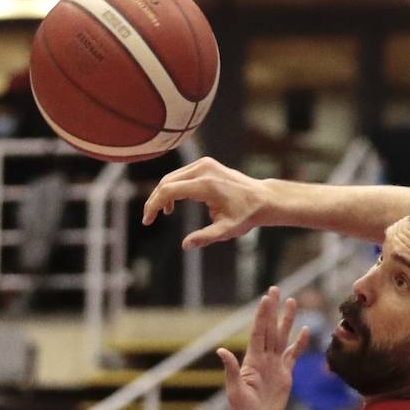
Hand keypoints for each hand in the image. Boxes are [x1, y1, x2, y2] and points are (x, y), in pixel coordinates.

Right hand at [142, 156, 269, 249]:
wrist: (262, 198)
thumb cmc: (245, 215)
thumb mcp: (226, 230)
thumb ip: (205, 238)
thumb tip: (185, 245)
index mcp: (206, 184)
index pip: (169, 190)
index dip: (154, 204)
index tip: (147, 220)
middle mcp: (203, 169)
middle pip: (166, 182)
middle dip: (154, 200)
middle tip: (149, 219)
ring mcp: (204, 164)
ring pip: (172, 177)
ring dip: (163, 194)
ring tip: (163, 214)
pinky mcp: (205, 164)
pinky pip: (181, 175)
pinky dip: (172, 188)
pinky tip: (173, 204)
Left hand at [219, 286, 308, 409]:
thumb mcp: (235, 392)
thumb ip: (230, 371)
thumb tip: (221, 350)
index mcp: (252, 361)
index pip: (259, 332)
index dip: (263, 315)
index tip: (267, 298)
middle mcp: (264, 360)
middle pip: (271, 329)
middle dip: (274, 309)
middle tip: (276, 289)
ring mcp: (275, 367)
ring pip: (282, 337)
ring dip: (286, 320)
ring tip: (292, 302)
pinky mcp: (285, 377)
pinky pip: (293, 355)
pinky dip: (299, 343)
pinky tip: (305, 331)